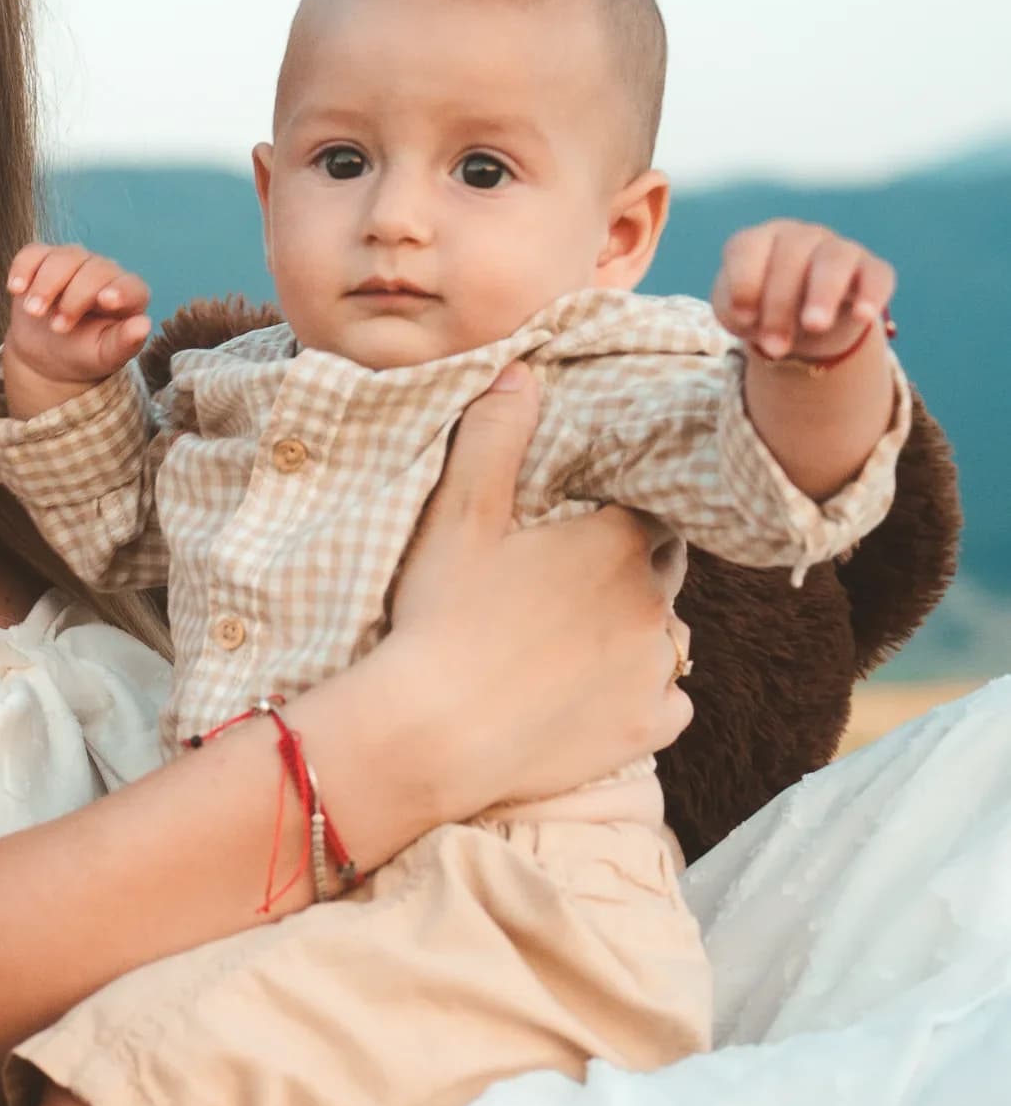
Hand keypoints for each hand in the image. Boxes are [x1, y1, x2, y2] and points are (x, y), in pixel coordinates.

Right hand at [0, 241, 151, 416]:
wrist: (48, 355)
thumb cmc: (84, 355)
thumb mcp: (104, 357)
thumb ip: (125, 343)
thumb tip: (143, 325)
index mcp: (128, 296)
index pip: (130, 286)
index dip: (119, 290)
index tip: (104, 301)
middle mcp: (103, 272)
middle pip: (93, 270)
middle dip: (74, 297)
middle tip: (58, 328)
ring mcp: (73, 263)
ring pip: (63, 257)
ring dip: (46, 284)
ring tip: (34, 311)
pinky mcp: (43, 260)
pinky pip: (33, 254)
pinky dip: (23, 268)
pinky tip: (16, 288)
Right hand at [306, 367, 688, 862]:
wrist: (433, 734)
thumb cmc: (441, 619)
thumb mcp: (457, 517)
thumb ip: (494, 438)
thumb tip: (521, 370)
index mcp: (616, 539)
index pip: (652, 508)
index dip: (626, 514)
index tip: (593, 525)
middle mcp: (653, 598)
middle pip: (668, 567)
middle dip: (637, 568)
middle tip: (582, 580)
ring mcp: (656, 666)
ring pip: (672, 634)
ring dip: (643, 631)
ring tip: (587, 641)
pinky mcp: (649, 726)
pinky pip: (672, 702)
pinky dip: (647, 698)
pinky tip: (603, 698)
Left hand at [713, 221, 894, 366]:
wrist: (800, 324)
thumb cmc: (760, 311)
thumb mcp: (738, 314)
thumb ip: (735, 311)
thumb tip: (750, 317)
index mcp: (759, 241)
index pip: (747, 248)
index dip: (744, 282)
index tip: (744, 319)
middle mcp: (799, 237)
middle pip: (791, 256)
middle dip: (779, 306)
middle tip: (774, 348)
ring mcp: (838, 249)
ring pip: (834, 260)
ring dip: (823, 293)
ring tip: (814, 326)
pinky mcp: (871, 270)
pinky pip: (877, 275)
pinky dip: (871, 294)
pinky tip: (863, 316)